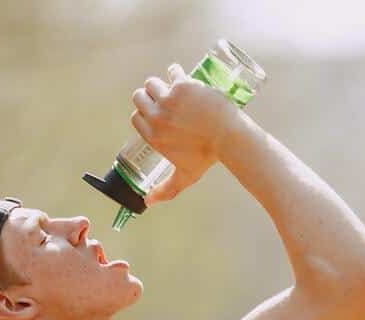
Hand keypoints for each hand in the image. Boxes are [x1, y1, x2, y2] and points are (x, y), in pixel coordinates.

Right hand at [130, 62, 240, 205]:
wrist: (229, 138)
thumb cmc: (207, 158)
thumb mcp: (184, 176)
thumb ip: (165, 190)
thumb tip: (147, 203)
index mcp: (153, 136)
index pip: (136, 118)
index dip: (144, 114)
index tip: (155, 113)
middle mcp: (156, 117)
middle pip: (139, 98)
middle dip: (148, 97)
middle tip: (162, 99)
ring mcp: (168, 100)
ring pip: (152, 83)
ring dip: (160, 84)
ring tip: (171, 87)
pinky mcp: (182, 85)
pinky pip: (172, 71)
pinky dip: (175, 72)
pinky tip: (180, 75)